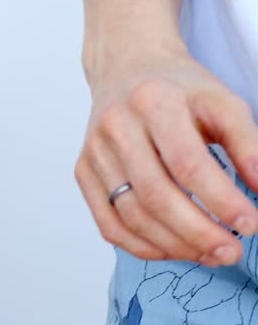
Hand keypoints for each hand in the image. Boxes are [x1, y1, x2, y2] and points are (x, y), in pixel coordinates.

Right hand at [75, 48, 257, 265]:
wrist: (127, 70)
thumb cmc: (180, 90)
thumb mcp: (223, 103)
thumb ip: (248, 145)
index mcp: (154, 102)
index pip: (187, 163)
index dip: (220, 199)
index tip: (250, 224)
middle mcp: (116, 127)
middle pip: (154, 195)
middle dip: (197, 232)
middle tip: (231, 252)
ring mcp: (94, 152)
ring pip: (130, 215)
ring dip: (173, 244)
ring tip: (210, 254)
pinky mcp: (83, 172)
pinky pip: (108, 224)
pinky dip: (142, 246)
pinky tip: (174, 249)